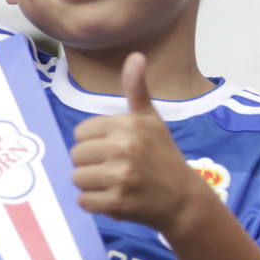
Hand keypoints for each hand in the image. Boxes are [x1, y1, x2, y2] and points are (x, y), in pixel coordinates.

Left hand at [69, 53, 207, 235]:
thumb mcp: (151, 119)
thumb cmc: (162, 155)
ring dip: (91, 184)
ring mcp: (120, 177)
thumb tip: (136, 55)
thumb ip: (136, 89)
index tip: (114, 149)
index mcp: (127, 125)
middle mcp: (123, 148)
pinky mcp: (117, 203)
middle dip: (91, 164)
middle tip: (115, 168)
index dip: (94, 142)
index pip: (80, 133)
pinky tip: (114, 199)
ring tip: (114, 183)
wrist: (183, 198)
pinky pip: (84, 201)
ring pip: (77, 179)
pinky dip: (95, 203)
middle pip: (76, 156)